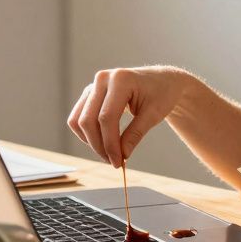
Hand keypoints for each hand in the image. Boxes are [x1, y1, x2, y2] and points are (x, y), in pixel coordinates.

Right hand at [66, 66, 190, 167]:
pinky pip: (78, 117)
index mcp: (121, 79)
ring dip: (90, 141)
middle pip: (88, 120)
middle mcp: (103, 79)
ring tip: (109, 154)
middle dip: (99, 145)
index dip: (110, 143)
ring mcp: (93, 85)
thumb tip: (121, 155)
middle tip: (114, 162)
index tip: (118, 162)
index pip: (106, 117)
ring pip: (78, 120)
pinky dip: (87, 134)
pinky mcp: (90, 93)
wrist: (162, 81)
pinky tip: (103, 143)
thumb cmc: (161, 94)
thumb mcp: (154, 115)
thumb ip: (136, 134)